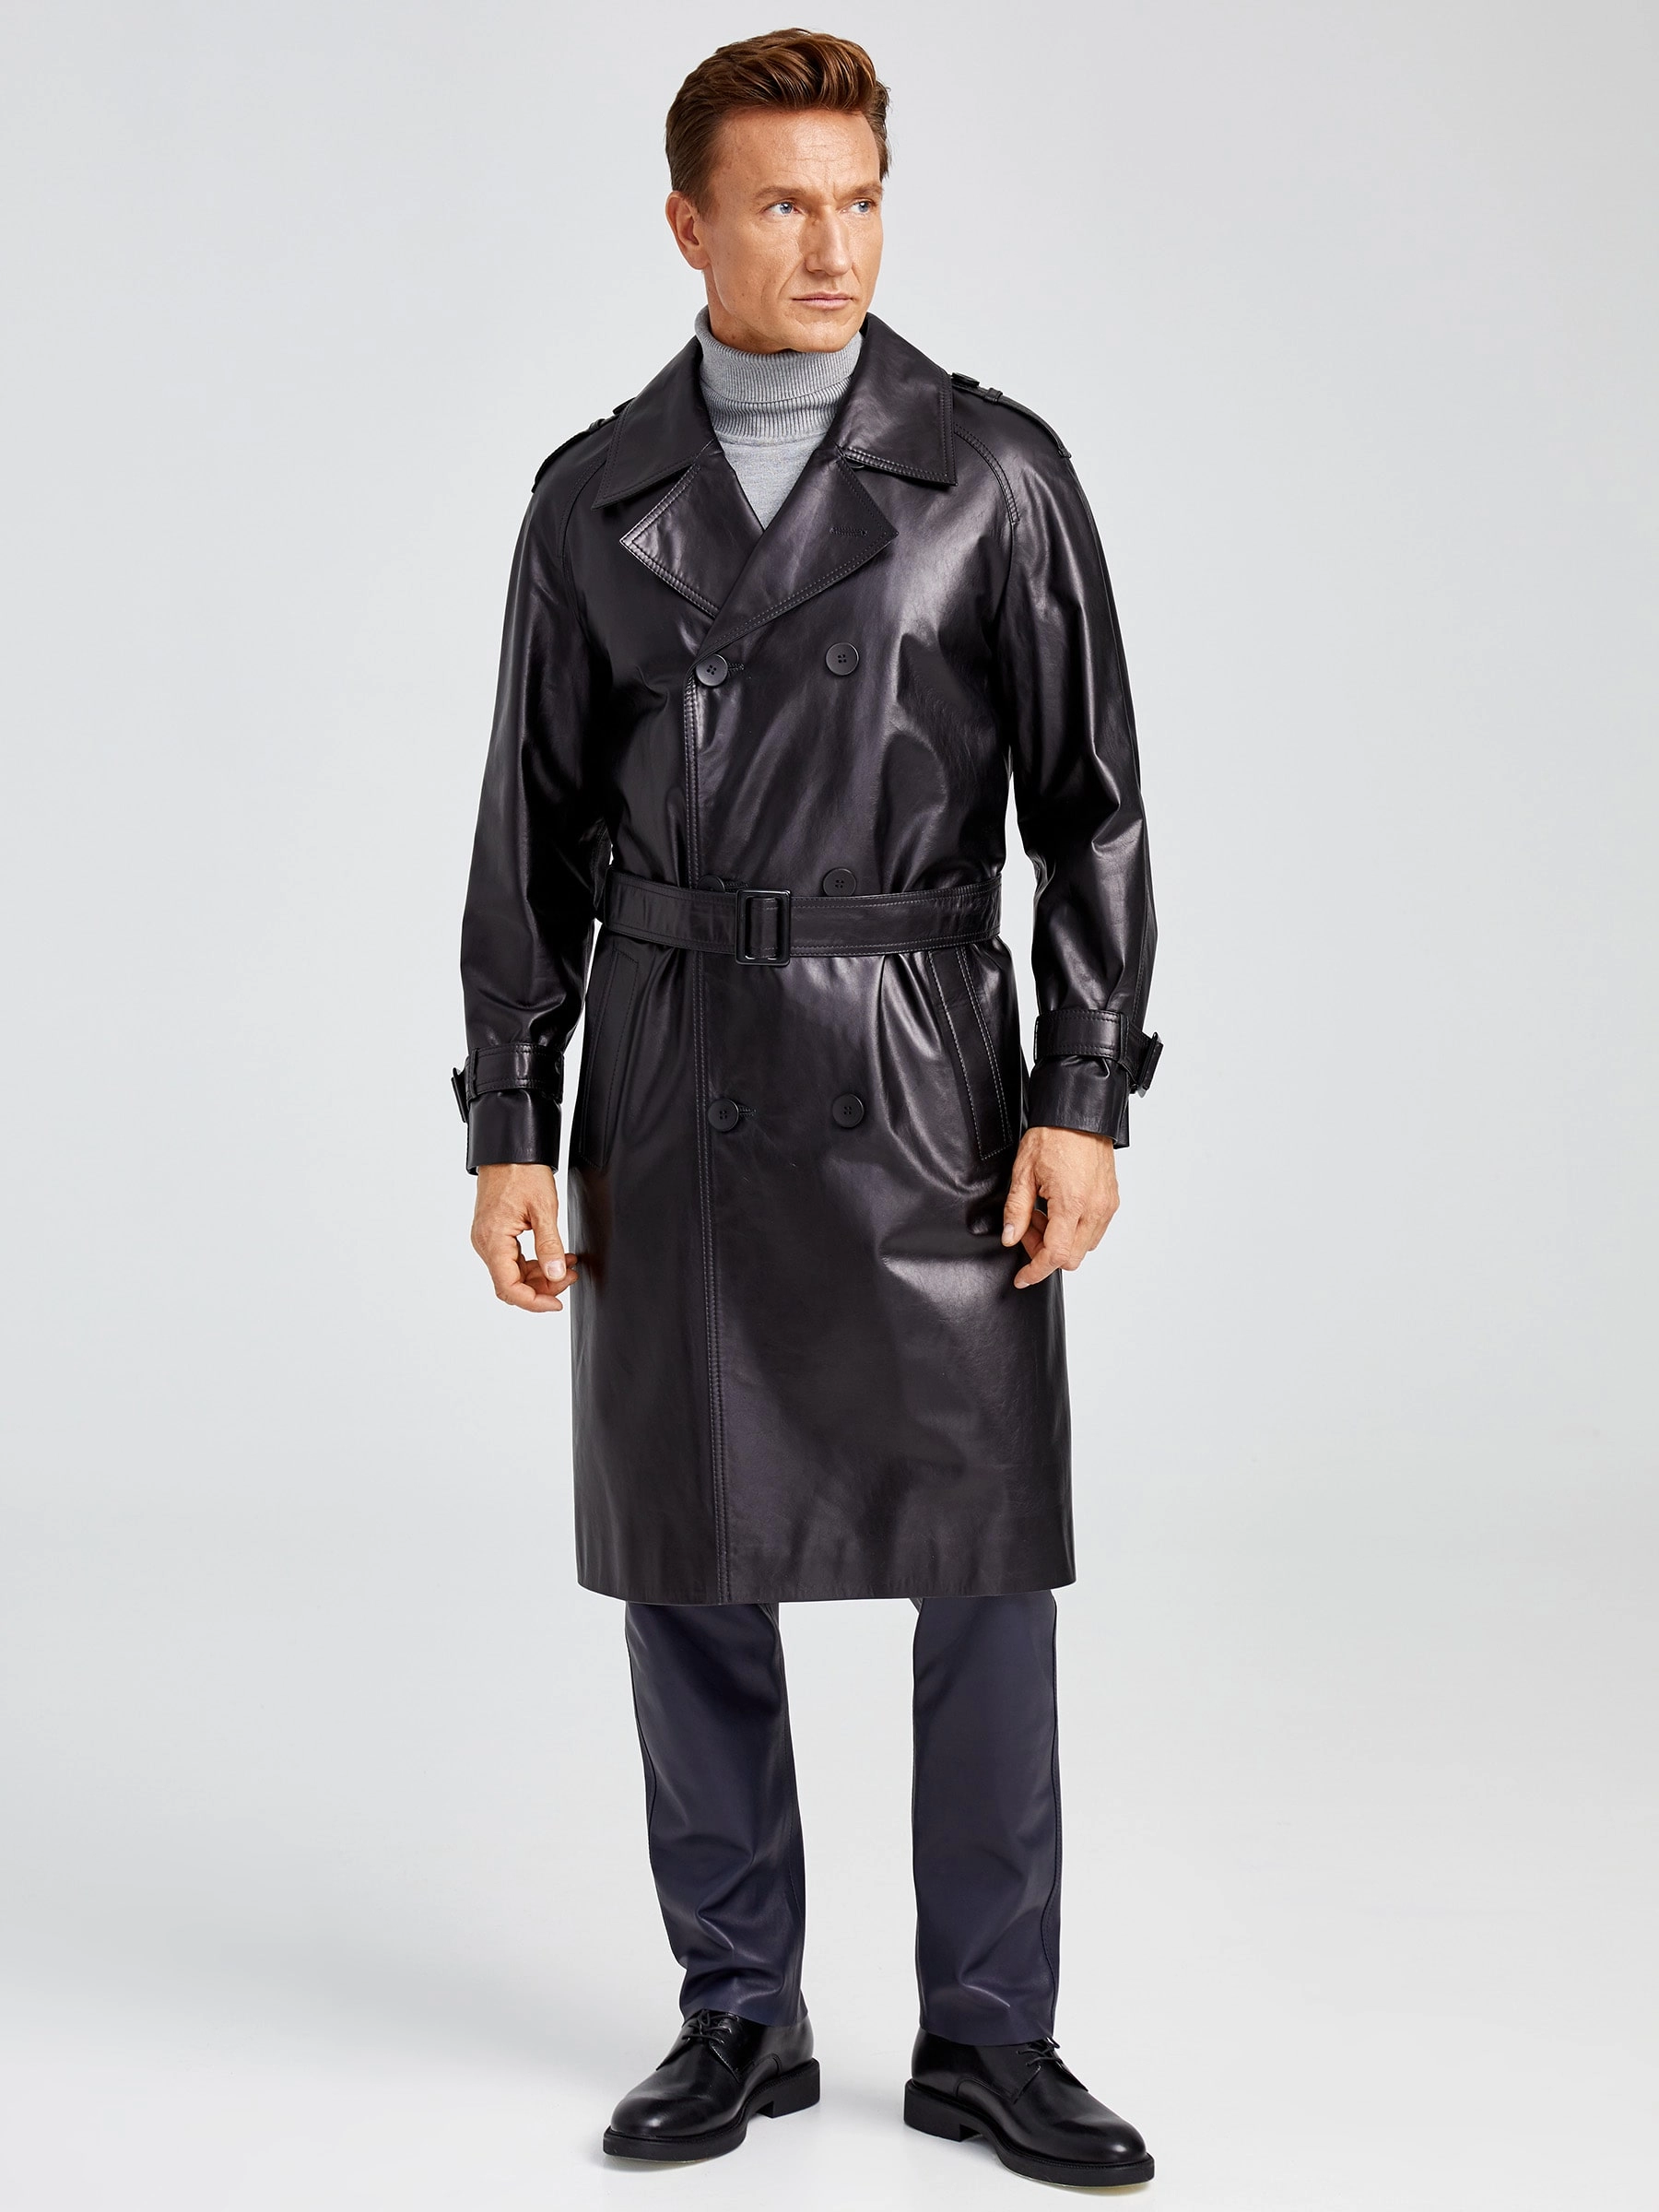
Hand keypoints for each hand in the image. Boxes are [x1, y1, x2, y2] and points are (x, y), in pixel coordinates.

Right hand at [470, 1163, 578, 1311]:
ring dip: (540, 1275)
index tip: (557, 1303)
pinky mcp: (494, 1233)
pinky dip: (534, 1262)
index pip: (509, 1287)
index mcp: (493, 1240)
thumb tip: (555, 1274)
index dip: (534, 1301)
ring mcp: (488, 1239)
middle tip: (569, 1277)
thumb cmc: (522, 1171)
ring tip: (568, 1265)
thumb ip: (550, 1245)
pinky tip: (556, 1255)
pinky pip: (512, 1259)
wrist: (509, 1149)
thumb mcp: (544, 1209)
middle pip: (511, 1284)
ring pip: (513, 1273)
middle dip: (541, 1288)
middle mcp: (485, 1243)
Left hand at [1001, 1126, 1119, 1288]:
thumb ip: (1016, 1210)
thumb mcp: (1024, 1172)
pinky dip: (1074, 1230)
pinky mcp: (1111, 1201)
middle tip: (1027, 1228)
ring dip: (1060, 1241)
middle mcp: (1094, 1209)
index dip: (1036, 1271)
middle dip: (1045, 1253)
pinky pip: (1094, 1231)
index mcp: (1071, 1204)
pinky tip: (1057, 1209)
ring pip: (1083, 1246)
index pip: (1055, 1255)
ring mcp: (1106, 1206)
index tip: (1022, 1277)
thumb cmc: (1053, 1136)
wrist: (1079, 1116)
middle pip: (1071, 1258)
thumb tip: (1010, 1237)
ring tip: (1042, 1214)